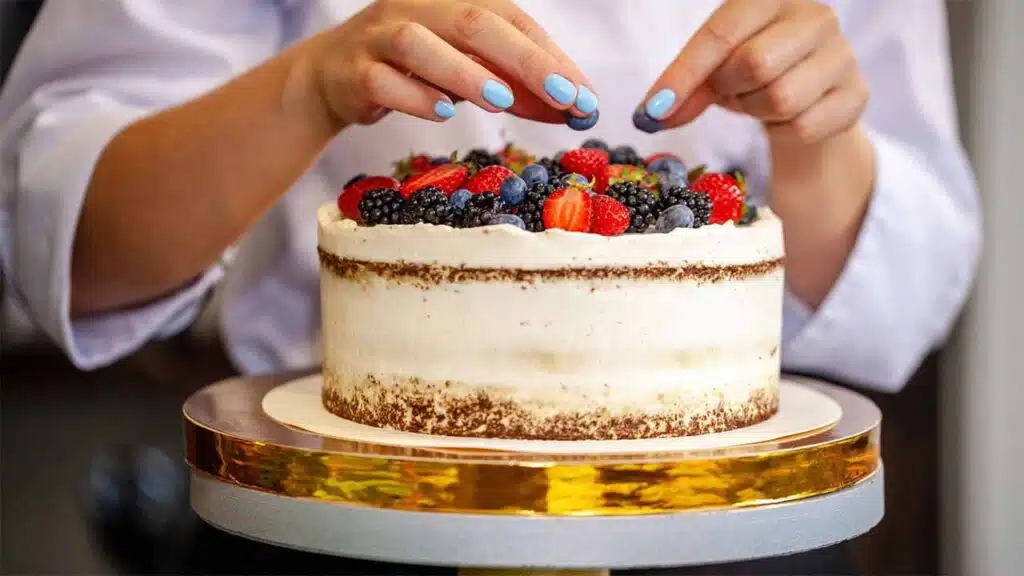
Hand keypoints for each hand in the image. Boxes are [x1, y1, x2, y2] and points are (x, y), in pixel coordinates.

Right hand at [305, 0, 598, 127]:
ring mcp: (380, 36)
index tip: (583, 95)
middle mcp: (417, 7)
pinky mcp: (353, 72)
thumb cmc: (415, 70)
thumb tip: (575, 109)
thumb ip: (517, 87)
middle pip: (474, 22)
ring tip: (502, 102)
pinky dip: (414, 97)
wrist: (334, 77)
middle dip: (524, 61)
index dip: (549, 55)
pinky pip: (382, 81)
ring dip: (464, 73)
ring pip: (420, 44)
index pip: (511, 19)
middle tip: (563, 96)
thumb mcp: (470, 73)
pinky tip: (442, 113)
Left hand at [634, 0, 867, 144]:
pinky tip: (788, 115)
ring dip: (757, 110)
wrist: (813, 95)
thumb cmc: (755, 71)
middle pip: (755, 64)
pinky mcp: (857, 94)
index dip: (682, 75)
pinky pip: (803, 126)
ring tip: (760, 99)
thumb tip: (651, 117)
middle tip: (732, 91)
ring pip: (781, 98)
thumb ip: (686, 87)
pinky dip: (784, 130)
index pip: (721, 33)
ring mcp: (842, 54)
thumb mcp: (716, 68)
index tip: (652, 111)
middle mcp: (815, 17)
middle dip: (730, 89)